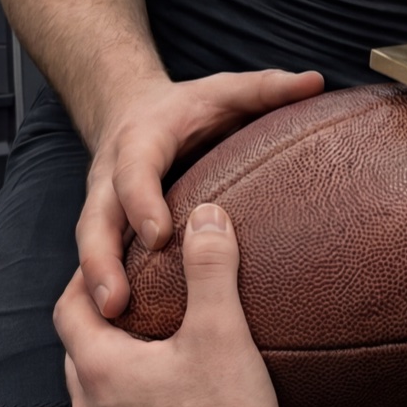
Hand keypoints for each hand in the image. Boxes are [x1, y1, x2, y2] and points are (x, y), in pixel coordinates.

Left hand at [57, 203, 283, 406]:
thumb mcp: (222, 332)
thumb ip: (212, 267)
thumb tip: (208, 217)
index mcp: (100, 368)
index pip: (69, 309)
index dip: (86, 279)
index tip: (111, 262)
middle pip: (78, 353)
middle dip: (100, 324)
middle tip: (134, 302)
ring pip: (94, 398)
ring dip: (115, 372)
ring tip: (153, 354)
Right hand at [78, 70, 324, 318]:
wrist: (129, 107)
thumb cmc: (189, 107)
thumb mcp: (226, 91)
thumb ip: (267, 88)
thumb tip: (316, 82)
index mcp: (140, 143)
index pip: (134, 173)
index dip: (142, 202)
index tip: (159, 235)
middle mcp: (111, 176)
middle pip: (95, 219)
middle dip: (101, 260)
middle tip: (116, 302)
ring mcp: (103, 204)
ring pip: (90, 244)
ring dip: (97, 282)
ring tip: (113, 321)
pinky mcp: (106, 226)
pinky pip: (100, 257)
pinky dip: (104, 287)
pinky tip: (123, 325)